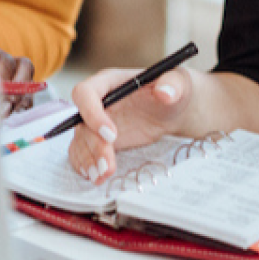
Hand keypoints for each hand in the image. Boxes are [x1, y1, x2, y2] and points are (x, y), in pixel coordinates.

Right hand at [67, 66, 191, 183]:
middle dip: (93, 147)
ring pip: (80, 141)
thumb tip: (165, 92)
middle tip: (108, 167)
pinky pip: (82, 152)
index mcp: (109, 81)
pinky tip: (97, 177)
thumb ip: (172, 84)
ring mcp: (96, 122)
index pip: (85, 93)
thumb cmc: (173, 89)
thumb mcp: (178, 83)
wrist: (174, 110)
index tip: (112, 135)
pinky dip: (86, 165)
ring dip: (88, 161)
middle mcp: (97, 101)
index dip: (92, 114)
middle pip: (81, 123)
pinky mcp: (99, 140)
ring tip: (103, 177)